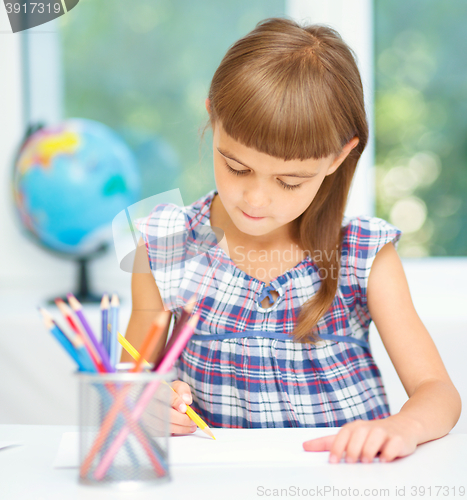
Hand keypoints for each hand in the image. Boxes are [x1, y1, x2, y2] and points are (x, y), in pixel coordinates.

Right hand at [141, 380, 195, 435]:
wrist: (156, 400)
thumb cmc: (168, 392)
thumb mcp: (176, 386)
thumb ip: (183, 389)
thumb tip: (187, 401)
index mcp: (155, 389)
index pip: (164, 394)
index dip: (175, 402)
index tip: (185, 408)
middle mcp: (147, 402)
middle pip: (164, 413)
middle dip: (181, 419)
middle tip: (193, 421)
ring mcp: (145, 416)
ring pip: (163, 425)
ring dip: (179, 428)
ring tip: (191, 427)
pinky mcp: (146, 427)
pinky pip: (161, 432)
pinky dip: (173, 431)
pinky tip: (182, 428)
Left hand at [302, 416, 418, 462]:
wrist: (403, 427)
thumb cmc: (372, 434)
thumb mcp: (350, 436)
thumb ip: (327, 442)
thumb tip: (305, 446)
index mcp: (355, 427)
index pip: (343, 434)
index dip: (336, 447)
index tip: (332, 461)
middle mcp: (369, 427)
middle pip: (358, 437)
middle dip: (353, 450)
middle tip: (350, 462)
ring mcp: (385, 433)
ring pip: (375, 439)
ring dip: (368, 451)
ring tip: (366, 461)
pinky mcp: (399, 439)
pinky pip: (393, 445)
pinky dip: (388, 453)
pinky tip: (384, 459)